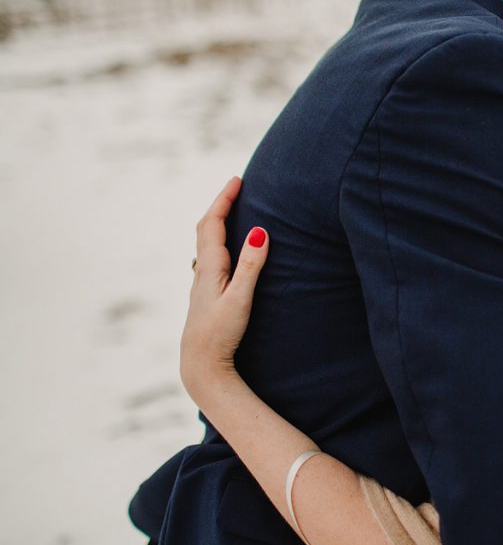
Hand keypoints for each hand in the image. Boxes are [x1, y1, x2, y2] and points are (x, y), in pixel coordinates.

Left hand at [180, 176, 269, 399]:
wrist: (200, 365)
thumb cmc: (221, 334)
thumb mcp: (241, 299)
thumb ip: (251, 265)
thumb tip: (260, 231)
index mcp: (210, 268)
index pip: (213, 224)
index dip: (224, 199)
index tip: (237, 179)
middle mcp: (201, 272)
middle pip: (205, 229)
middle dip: (220, 205)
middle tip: (235, 188)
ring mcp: (201, 284)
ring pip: (205, 244)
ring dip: (217, 223)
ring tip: (231, 211)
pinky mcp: (205, 295)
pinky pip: (208, 258)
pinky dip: (217, 241)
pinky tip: (225, 251)